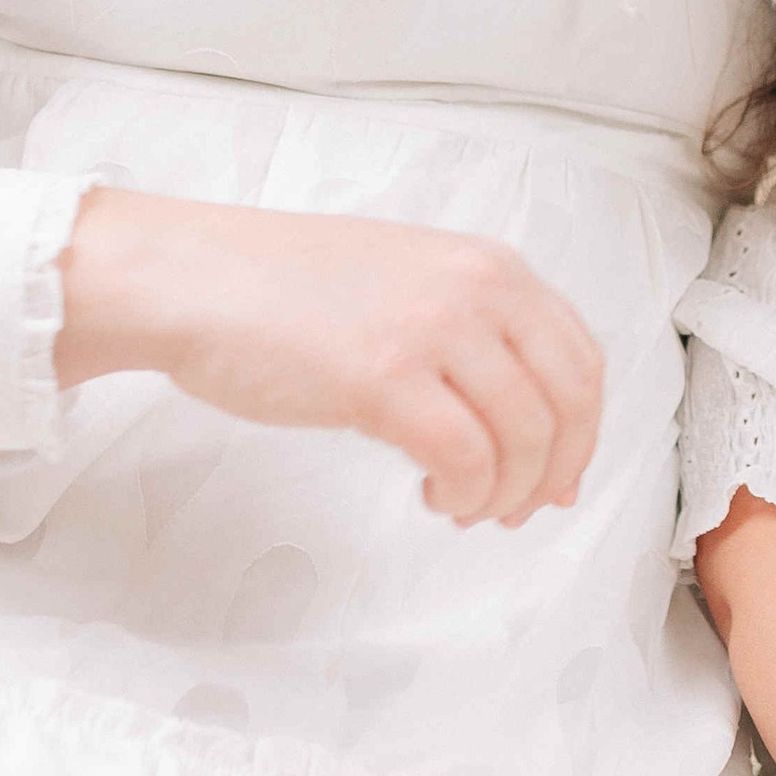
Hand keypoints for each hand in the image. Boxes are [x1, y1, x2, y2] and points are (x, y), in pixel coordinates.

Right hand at [56, 187, 603, 527]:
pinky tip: (435, 495)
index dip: (582, 432)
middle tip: (519, 510)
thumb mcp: (408, 282)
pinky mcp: (384, 377)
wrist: (194, 278)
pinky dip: (463, 493)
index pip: (581, 358)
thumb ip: (472, 333)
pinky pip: (464, 458)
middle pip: (567, 404)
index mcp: (489, 265)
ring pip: (522, 438)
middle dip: (553, 472)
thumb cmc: (284, 288)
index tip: (560, 476)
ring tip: (462, 505)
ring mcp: (432, 329)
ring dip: (502, 492)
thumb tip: (527, 421)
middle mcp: (476, 289)